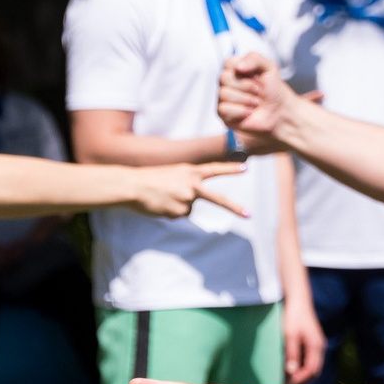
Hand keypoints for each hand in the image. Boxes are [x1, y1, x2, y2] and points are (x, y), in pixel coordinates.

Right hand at [132, 161, 250, 218]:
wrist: (134, 185)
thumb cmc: (149, 179)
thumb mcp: (172, 174)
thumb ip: (185, 184)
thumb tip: (189, 205)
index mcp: (190, 171)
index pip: (214, 169)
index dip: (230, 168)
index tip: (245, 168)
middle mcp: (192, 185)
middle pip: (217, 199)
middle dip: (234, 207)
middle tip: (249, 215)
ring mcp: (187, 199)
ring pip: (187, 208)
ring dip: (175, 206)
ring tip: (161, 198)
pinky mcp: (179, 212)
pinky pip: (177, 215)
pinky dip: (168, 212)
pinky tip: (159, 205)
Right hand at [216, 52, 299, 152]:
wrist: (280, 111)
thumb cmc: (273, 89)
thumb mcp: (269, 67)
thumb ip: (254, 59)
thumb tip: (238, 67)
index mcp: (235, 69)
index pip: (228, 63)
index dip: (244, 70)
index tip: (257, 76)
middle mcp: (226, 83)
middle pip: (224, 78)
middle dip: (245, 85)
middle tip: (258, 91)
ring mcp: (223, 98)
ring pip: (223, 94)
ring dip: (245, 99)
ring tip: (256, 103)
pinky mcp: (224, 114)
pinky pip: (223, 109)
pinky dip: (240, 111)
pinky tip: (249, 112)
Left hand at [282, 292, 324, 383]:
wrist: (298, 300)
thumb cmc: (293, 316)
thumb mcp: (290, 335)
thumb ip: (292, 353)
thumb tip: (291, 371)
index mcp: (316, 346)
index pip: (311, 370)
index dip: (300, 379)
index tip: (286, 383)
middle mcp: (319, 347)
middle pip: (314, 371)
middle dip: (302, 380)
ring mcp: (317, 345)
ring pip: (312, 366)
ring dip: (302, 374)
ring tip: (287, 379)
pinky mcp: (312, 342)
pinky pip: (309, 360)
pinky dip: (301, 367)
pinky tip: (290, 368)